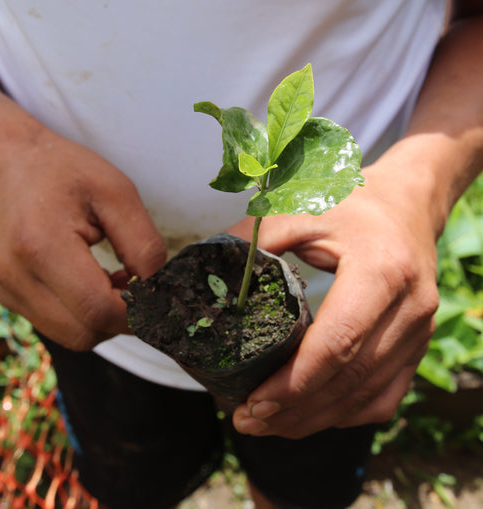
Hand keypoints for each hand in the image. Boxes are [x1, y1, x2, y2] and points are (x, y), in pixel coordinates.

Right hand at [0, 124, 165, 349]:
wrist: (13, 163)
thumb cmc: (67, 172)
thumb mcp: (119, 194)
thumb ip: (144, 246)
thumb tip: (157, 292)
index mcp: (41, 246)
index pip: (98, 310)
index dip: (138, 312)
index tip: (157, 293)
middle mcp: (15, 277)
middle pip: (86, 333)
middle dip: (123, 318)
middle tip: (138, 283)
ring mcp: (7, 290)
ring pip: (74, 337)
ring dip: (106, 318)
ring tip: (115, 279)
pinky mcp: (8, 296)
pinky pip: (59, 326)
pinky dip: (86, 314)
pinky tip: (94, 282)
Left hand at [229, 140, 440, 438]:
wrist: (407, 204)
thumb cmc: (352, 204)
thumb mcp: (302, 208)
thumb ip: (254, 238)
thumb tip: (207, 273)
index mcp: (381, 270)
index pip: (338, 341)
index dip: (294, 381)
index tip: (253, 401)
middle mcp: (410, 307)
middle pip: (350, 377)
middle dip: (296, 409)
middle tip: (248, 420)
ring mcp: (420, 331)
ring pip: (367, 395)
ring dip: (316, 418)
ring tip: (269, 424)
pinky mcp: (418, 344)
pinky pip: (385, 395)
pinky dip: (346, 414)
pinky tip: (310, 415)